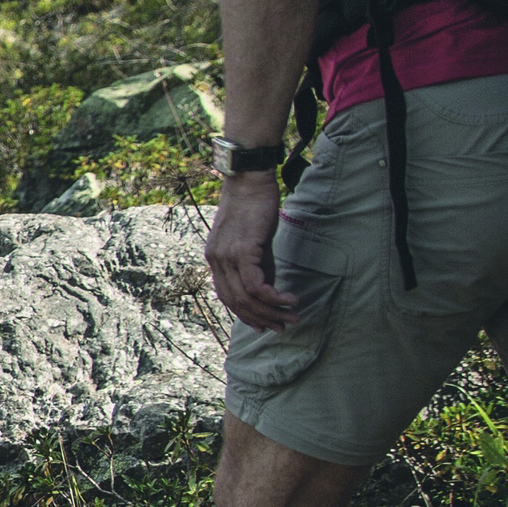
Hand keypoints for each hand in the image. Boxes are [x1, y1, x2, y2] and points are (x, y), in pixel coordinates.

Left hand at [207, 174, 297, 330]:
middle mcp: (216, 261)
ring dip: (271, 312)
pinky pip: (255, 285)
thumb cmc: (254, 207)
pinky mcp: (241, 251)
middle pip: (236, 303)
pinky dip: (273, 297)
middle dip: (261, 319)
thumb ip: (259, 266)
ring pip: (246, 297)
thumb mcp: (254, 242)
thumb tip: (270, 289)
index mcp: (215, 260)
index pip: (227, 297)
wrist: (249, 181)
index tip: (265, 325)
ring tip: (292, 316)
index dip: (246, 315)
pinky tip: (290, 300)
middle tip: (284, 326)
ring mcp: (226, 257)